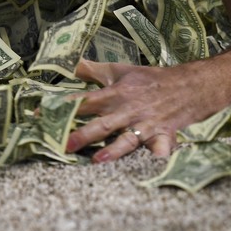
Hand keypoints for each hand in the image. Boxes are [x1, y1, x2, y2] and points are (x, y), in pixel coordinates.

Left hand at [65, 59, 226, 162]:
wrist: (190, 83)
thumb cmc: (152, 79)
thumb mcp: (122, 70)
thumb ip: (94, 70)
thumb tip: (71, 64)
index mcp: (115, 93)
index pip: (83, 101)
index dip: (61, 108)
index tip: (39, 116)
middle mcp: (128, 109)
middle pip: (102, 123)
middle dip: (82, 134)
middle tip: (62, 145)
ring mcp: (146, 123)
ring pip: (127, 138)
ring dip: (113, 150)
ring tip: (98, 160)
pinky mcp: (164, 133)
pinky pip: (162, 147)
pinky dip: (159, 156)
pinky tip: (154, 166)